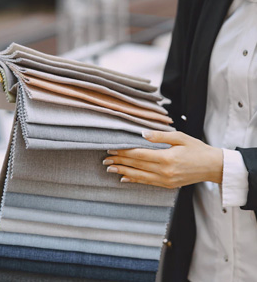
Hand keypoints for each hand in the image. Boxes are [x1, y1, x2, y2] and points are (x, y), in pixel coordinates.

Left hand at [103, 131, 222, 188]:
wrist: (212, 166)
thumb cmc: (197, 149)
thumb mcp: (180, 137)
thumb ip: (160, 136)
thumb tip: (142, 134)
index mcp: (166, 158)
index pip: (138, 155)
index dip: (123, 152)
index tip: (111, 149)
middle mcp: (164, 171)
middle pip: (136, 165)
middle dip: (119, 162)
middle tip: (106, 159)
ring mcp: (165, 180)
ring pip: (139, 176)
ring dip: (123, 172)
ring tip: (110, 169)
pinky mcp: (167, 185)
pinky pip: (147, 182)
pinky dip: (134, 180)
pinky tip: (125, 179)